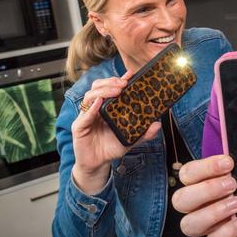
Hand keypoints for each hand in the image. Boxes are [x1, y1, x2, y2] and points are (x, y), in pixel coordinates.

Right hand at [71, 71, 161, 193]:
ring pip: (90, 96)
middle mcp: (95, 108)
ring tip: (116, 91)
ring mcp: (86, 116)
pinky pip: (84, 115)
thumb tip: (158, 125)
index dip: (118, 79)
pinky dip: (92, 108)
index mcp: (107, 107)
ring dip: (103, 91)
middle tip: (124, 83)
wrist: (98, 163)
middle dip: (111, 82)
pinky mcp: (79, 126)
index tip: (130, 73)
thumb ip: (143, 133)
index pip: (110, 88)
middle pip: (98, 87)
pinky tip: (100, 103)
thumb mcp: (130, 139)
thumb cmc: (112, 148)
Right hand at [172, 155, 236, 236]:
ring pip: (189, 225)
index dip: (206, 167)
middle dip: (207, 191)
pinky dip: (225, 233)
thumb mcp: (234, 173)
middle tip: (232, 184)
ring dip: (213, 212)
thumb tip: (229, 153)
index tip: (229, 163)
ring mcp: (200, 225)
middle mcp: (191, 205)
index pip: (187, 173)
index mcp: (193, 183)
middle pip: (180, 200)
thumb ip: (229, 165)